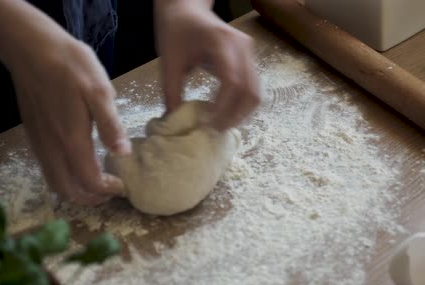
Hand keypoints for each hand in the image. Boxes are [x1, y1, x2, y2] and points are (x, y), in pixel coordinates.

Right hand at [0, 0, 130, 204]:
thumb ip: (111, 125)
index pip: (90, 182)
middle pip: (68, 191)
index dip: (109, 191)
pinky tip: (78, 163)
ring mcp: (40, 142)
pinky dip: (64, 177)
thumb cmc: (70, 66)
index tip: (124, 186)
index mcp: (72, 140)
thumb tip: (123, 154)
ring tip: (97, 182)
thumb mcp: (100, 91)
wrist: (32, 48)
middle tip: (111, 191)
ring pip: (54, 182)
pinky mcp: (33, 134)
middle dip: (91, 199)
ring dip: (76, 190)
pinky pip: (47, 168)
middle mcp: (52, 148)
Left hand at [154, 0, 260, 129]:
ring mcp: (249, 52)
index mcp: (221, 42)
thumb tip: (174, 120)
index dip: (223, 106)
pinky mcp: (249, 59)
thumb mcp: (168, 60)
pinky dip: (242, 104)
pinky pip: (253, 87)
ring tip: (221, 125)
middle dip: (235, 116)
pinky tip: (226, 113)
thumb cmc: (176, 30)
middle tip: (216, 131)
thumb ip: (170, 91)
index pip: (232, 81)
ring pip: (256, 92)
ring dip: (242, 113)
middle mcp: (242, 46)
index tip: (208, 123)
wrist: (187, 8)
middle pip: (250, 90)